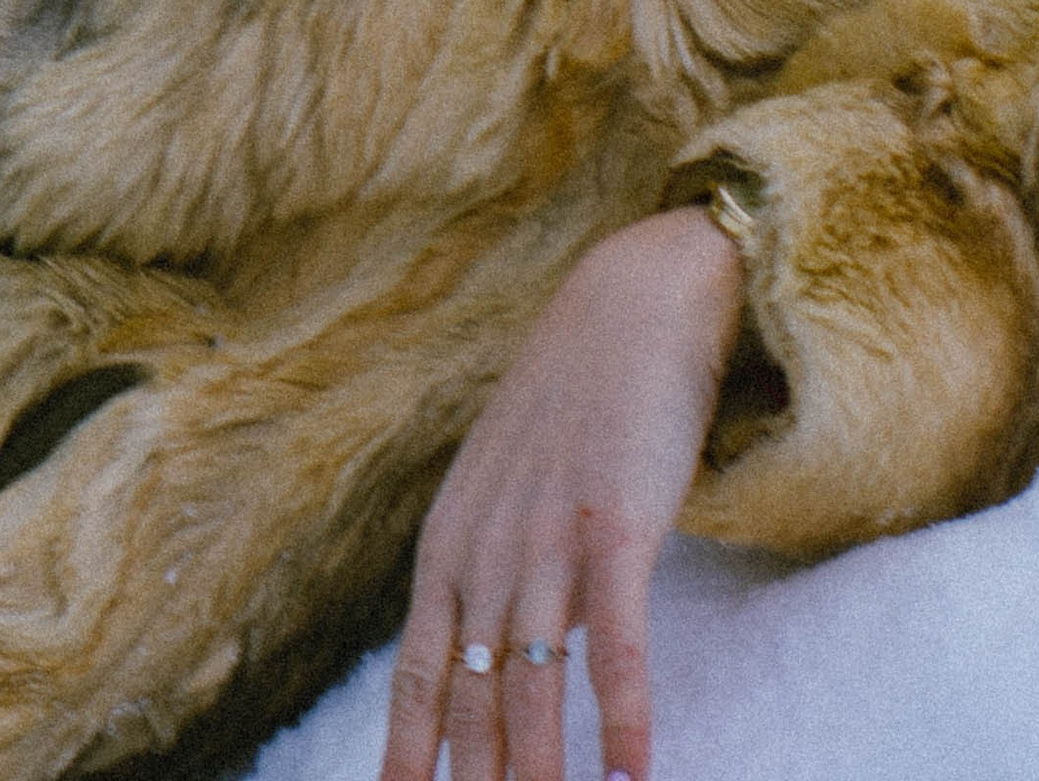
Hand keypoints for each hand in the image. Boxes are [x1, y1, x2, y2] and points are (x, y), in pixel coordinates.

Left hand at [379, 206, 743, 780]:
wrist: (629, 305)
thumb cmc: (570, 405)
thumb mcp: (503, 489)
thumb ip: (490, 570)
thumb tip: (496, 662)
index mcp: (450, 545)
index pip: (415, 678)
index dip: (405, 755)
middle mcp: (487, 549)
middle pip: (472, 700)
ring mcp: (550, 538)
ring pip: (533, 686)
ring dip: (539, 774)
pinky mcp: (618, 526)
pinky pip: (618, 641)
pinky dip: (623, 716)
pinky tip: (633, 773)